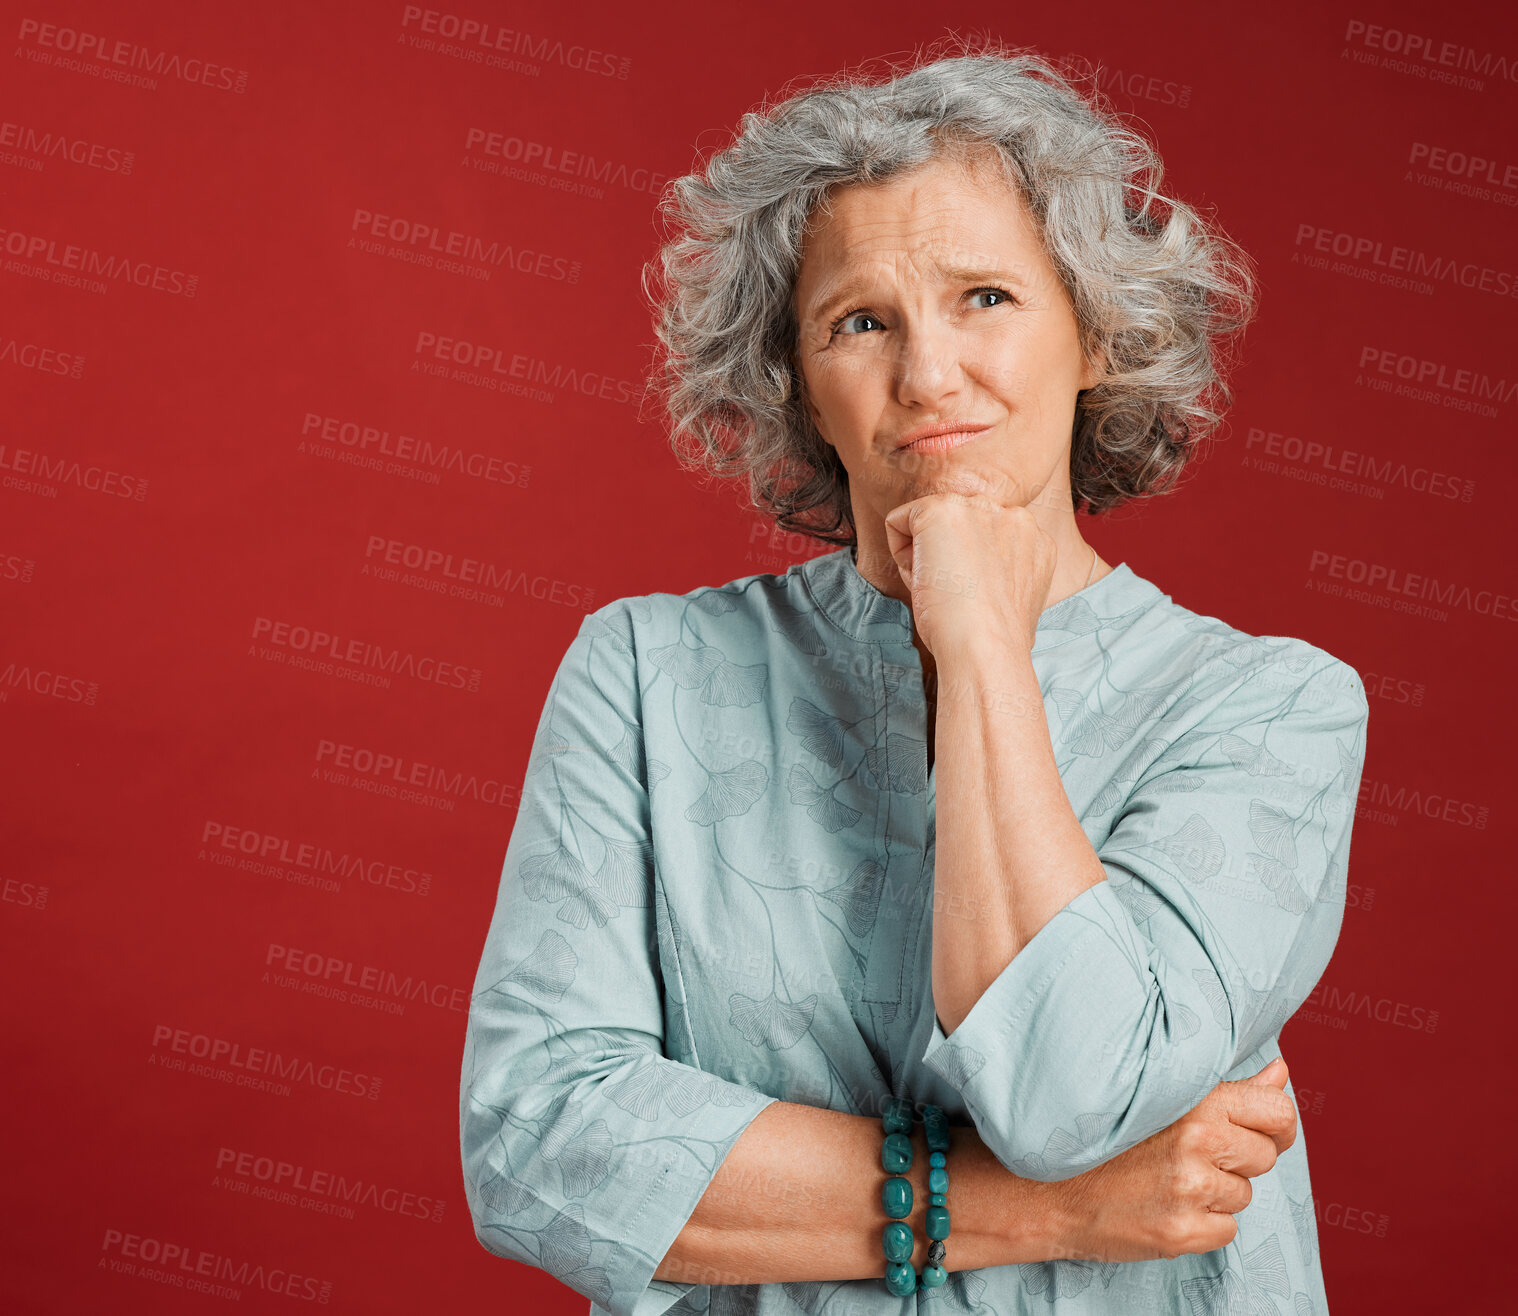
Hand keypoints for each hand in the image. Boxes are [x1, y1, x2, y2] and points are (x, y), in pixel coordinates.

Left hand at [881, 486, 1055, 657]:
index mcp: (1034, 539)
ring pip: (931, 522)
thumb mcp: (1013, 598)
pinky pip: (900, 520)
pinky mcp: (941, 510)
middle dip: (948, 555)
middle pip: (959, 526)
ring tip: (942, 588)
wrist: (984, 648)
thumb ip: (1003, 572)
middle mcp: (1013, 515)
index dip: (969, 568)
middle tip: (955, 594)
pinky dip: (898, 551)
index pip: (985, 537)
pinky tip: (921, 579)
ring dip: (926, 554)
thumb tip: (979, 577)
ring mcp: (979, 508)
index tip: (972, 598)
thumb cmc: (994, 640)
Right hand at [1038, 1056, 1298, 1262]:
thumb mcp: (1164, 1098)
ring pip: (1244, 1194)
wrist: (1045, 1187)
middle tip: (1197, 1155)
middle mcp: (1197, 1140)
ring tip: (1169, 1178)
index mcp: (1195, 1099)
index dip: (1277, 1124)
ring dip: (1217, 1191)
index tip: (1264, 1131)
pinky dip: (1203, 1222)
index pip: (1277, 1111)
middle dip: (1241, 1159)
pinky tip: (1166, 1204)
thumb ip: (1230, 1087)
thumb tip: (1281, 1072)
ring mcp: (1190, 1189)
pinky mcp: (1183, 1231)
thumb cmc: (1102, 1134)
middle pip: (1266, 1156)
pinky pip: (1226, 1229)